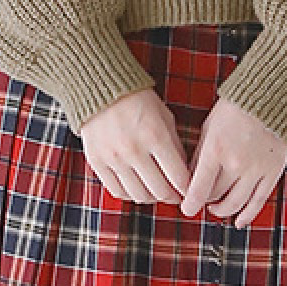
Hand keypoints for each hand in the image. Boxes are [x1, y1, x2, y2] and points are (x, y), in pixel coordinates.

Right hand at [79, 88, 192, 204]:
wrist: (100, 87)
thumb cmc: (136, 99)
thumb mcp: (164, 116)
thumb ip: (175, 145)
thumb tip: (183, 173)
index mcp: (155, 136)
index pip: (178, 177)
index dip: (187, 189)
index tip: (188, 190)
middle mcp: (134, 150)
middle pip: (160, 191)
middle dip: (171, 197)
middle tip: (174, 195)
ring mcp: (114, 158)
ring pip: (138, 195)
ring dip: (151, 198)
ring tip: (155, 192)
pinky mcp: (97, 162)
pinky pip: (117, 191)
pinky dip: (129, 195)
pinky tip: (136, 189)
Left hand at [179, 97, 286, 228]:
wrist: (270, 97)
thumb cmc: (236, 109)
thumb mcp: (209, 128)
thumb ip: (200, 156)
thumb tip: (191, 181)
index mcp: (216, 149)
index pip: (199, 188)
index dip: (191, 204)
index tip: (187, 210)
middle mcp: (236, 163)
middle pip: (215, 196)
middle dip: (206, 201)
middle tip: (203, 199)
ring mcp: (256, 170)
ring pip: (235, 204)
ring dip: (223, 210)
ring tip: (217, 209)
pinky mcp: (272, 172)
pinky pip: (258, 202)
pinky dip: (247, 215)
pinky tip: (239, 221)